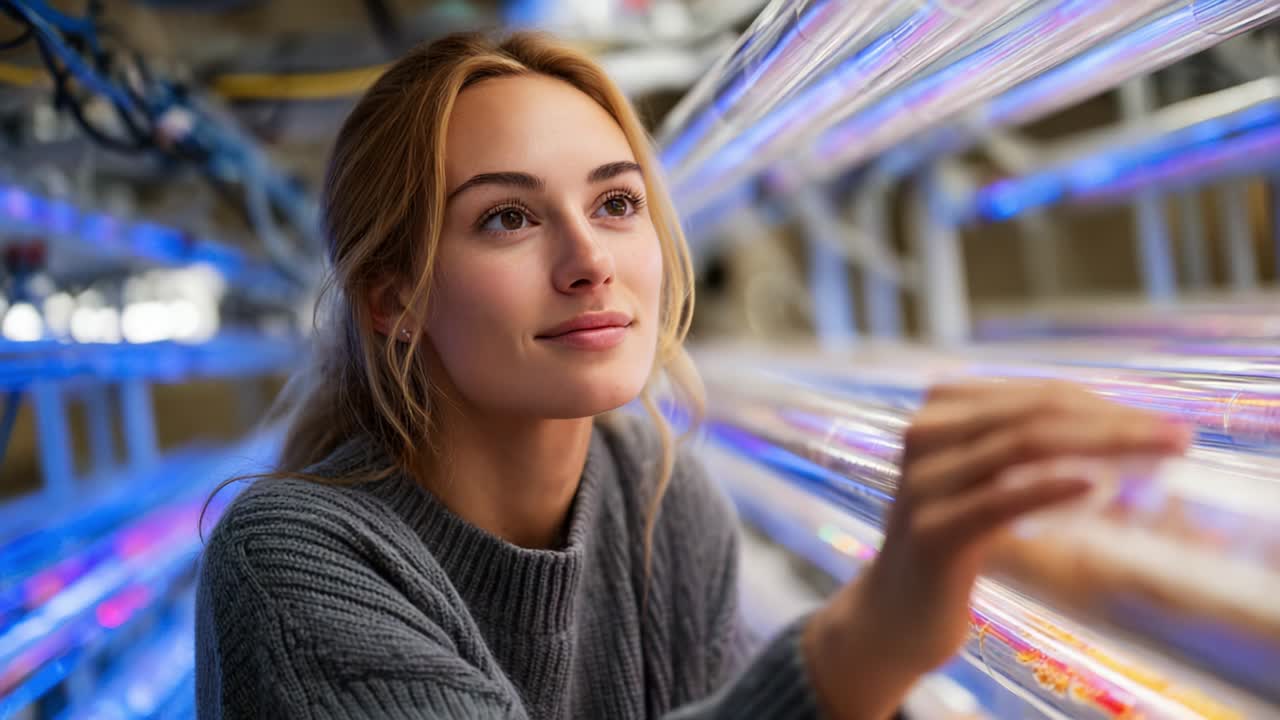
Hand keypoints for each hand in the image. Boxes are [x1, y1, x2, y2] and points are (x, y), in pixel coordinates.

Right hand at [802, 380, 1190, 719]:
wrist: (895, 612)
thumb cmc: (956, 543)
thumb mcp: (989, 482)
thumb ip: (1032, 450)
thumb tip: (1127, 436)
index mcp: (940, 411)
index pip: (1036, 394)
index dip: (1103, 402)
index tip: (1162, 423)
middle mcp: (925, 435)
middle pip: (1033, 413)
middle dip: (1113, 421)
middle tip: (1176, 438)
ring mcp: (923, 482)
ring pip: (1020, 446)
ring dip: (1099, 447)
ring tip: (1154, 456)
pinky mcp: (931, 532)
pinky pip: (997, 502)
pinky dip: (1047, 488)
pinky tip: (1090, 485)